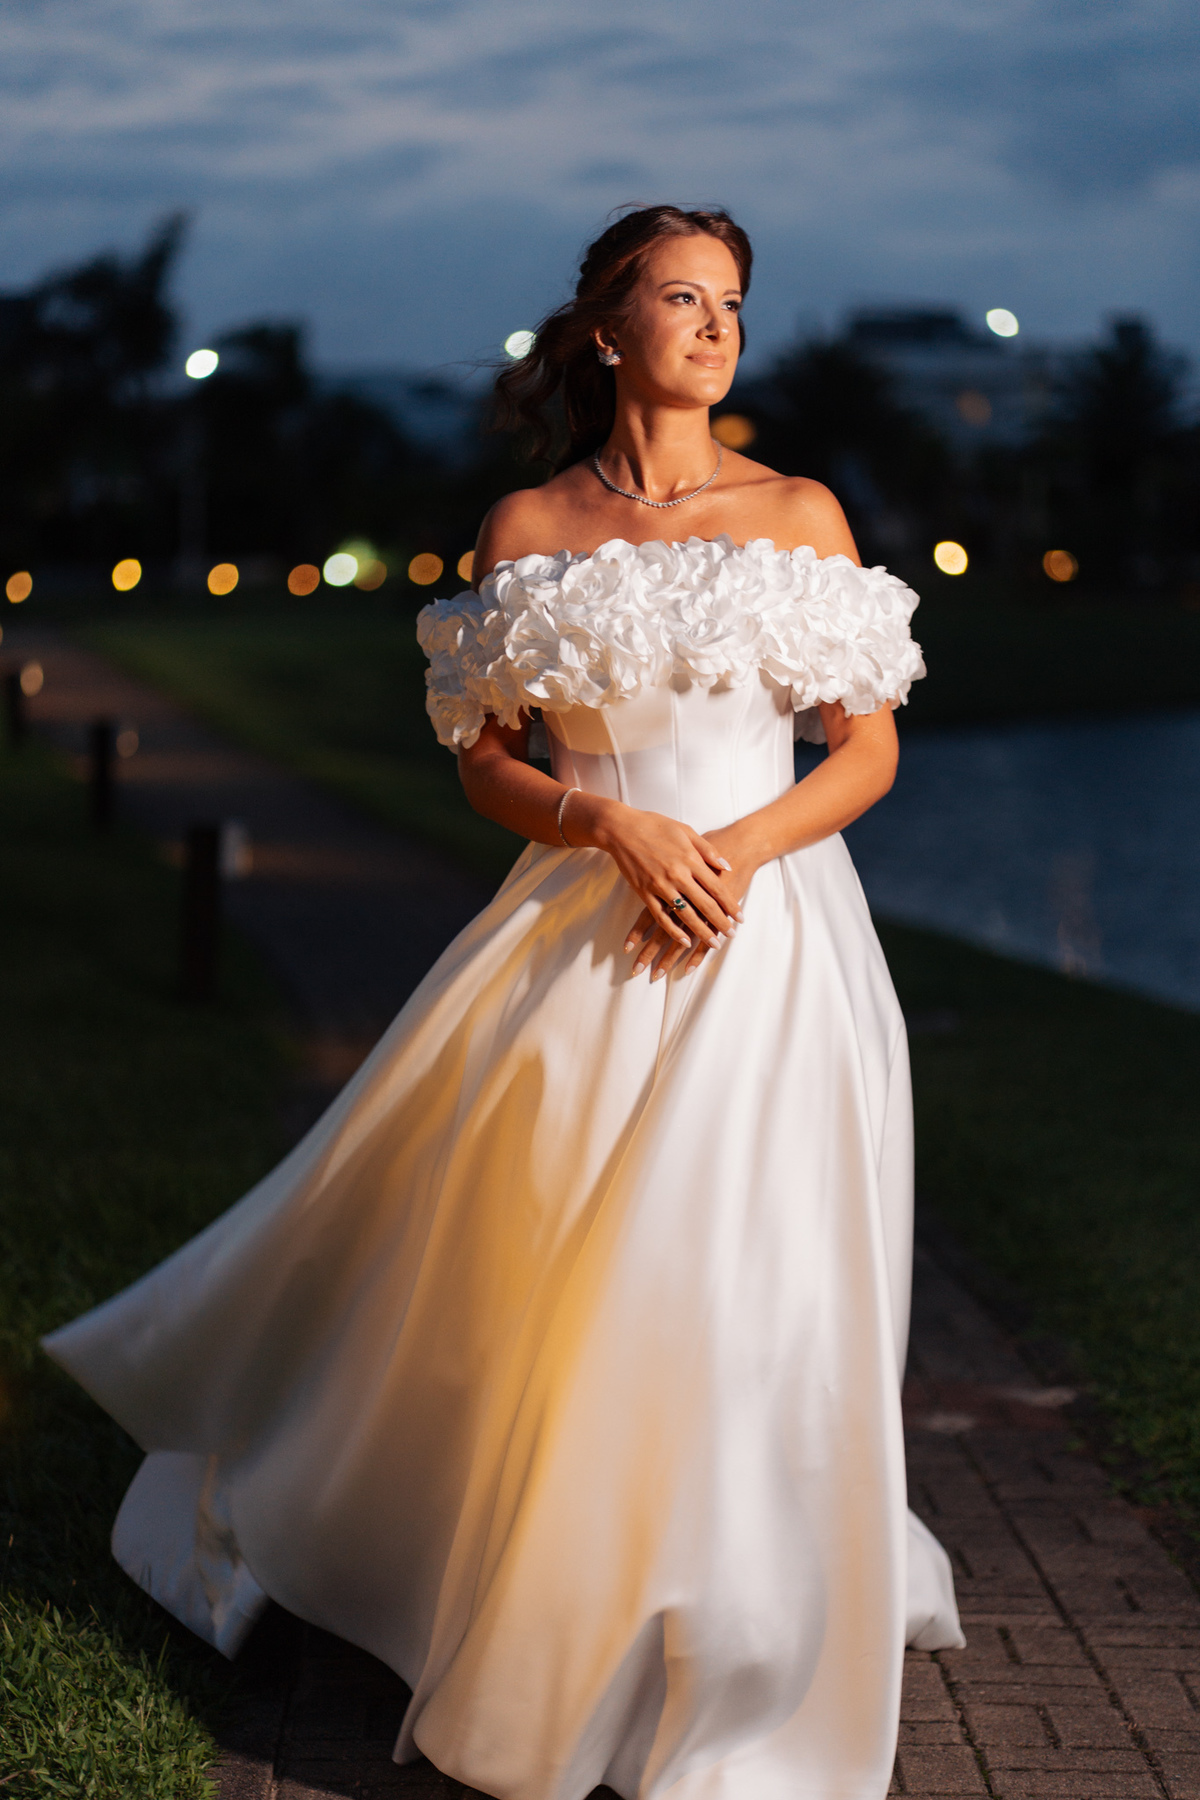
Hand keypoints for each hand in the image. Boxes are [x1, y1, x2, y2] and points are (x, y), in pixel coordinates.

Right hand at [624, 823, 759, 980]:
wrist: (622, 828)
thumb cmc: (656, 825)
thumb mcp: (686, 830)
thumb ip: (707, 850)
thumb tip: (726, 866)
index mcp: (690, 859)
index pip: (717, 888)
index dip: (730, 905)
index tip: (740, 918)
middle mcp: (678, 875)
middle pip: (705, 905)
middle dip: (721, 922)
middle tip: (732, 935)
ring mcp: (660, 885)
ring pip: (686, 915)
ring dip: (701, 932)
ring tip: (714, 944)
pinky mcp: (644, 892)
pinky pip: (661, 917)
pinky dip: (673, 931)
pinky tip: (685, 941)